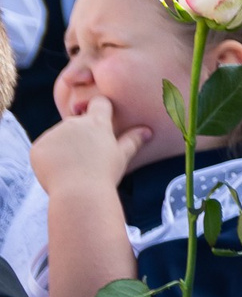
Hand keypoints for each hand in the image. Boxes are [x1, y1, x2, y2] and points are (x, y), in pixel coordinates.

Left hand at [30, 96, 151, 194]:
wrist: (79, 193)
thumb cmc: (105, 175)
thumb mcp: (122, 156)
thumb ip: (133, 140)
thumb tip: (147, 131)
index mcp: (97, 123)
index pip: (99, 103)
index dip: (101, 109)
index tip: (103, 119)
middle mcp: (74, 123)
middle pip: (77, 123)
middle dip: (80, 136)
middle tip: (87, 158)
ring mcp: (54, 134)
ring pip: (59, 136)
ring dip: (64, 146)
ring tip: (73, 167)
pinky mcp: (38, 146)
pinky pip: (44, 149)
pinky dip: (49, 158)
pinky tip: (59, 171)